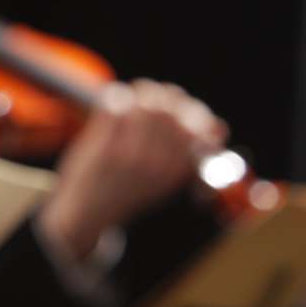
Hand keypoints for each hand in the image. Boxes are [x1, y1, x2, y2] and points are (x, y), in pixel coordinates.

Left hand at [37, 79, 226, 259]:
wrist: (85, 214)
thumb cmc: (129, 190)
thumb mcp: (167, 179)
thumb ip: (191, 154)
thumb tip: (220, 126)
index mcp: (177, 171)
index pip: (197, 125)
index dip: (188, 107)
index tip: (177, 104)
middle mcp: (157, 165)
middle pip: (170, 109)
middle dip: (163, 94)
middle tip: (152, 93)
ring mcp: (128, 156)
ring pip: (144, 103)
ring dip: (139, 92)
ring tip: (134, 95)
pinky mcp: (101, 147)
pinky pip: (114, 105)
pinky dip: (115, 96)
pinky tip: (112, 99)